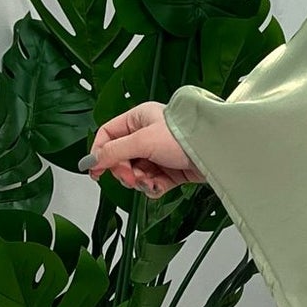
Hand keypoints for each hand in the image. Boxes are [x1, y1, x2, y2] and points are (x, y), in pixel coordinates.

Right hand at [80, 102, 201, 197]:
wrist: (215, 152)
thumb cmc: (184, 136)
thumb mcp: (143, 141)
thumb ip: (114, 151)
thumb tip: (91, 160)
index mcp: (139, 119)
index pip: (108, 135)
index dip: (100, 153)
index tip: (95, 171)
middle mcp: (148, 135)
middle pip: (120, 158)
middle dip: (124, 171)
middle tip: (131, 177)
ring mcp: (159, 153)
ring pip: (135, 173)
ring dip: (138, 181)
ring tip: (148, 181)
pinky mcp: (171, 170)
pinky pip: (152, 182)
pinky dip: (152, 187)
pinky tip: (158, 186)